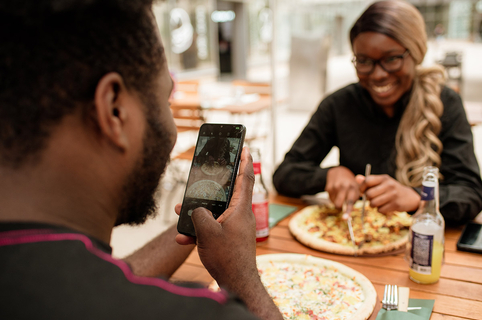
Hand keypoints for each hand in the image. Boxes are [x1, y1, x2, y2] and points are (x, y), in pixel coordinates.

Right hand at [180, 147, 257, 286]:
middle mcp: (240, 216)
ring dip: (198, 213)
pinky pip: (213, 228)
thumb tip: (197, 210)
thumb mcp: (207, 232)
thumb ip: (199, 214)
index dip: (245, 161)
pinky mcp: (229, 238)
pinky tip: (184, 237)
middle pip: (226, 194)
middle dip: (210, 188)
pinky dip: (199, 231)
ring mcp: (235, 227)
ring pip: (215, 212)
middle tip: (202, 179)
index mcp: (240, 209)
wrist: (236, 283)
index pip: (245, 178)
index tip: (246, 147)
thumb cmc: (227, 257)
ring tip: (180, 213)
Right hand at [326, 166, 359, 213]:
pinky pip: (330, 198)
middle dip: (340, 207)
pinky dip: (333, 197)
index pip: (350, 202)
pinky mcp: (328, 187)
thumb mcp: (356, 187)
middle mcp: (344, 187)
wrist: (339, 171)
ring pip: (334, 202)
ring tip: (340, 194)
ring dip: (337, 201)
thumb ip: (355, 198)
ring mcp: (335, 187)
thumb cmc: (350, 182)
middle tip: (342, 206)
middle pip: (338, 204)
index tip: (345, 218)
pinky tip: (336, 191)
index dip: (348, 211)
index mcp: (353, 187)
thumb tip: (348, 211)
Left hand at [356, 174, 419, 213]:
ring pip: (373, 203)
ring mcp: (393, 195)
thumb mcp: (382, 182)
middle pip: (369, 194)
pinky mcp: (396, 204)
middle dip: (368, 198)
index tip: (363, 191)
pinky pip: (380, 210)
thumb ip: (369, 181)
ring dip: (373, 205)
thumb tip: (357, 178)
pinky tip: (386, 206)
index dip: (362, 187)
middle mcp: (389, 185)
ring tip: (378, 203)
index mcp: (384, 178)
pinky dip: (380, 210)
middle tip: (372, 198)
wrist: (409, 197)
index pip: (367, 180)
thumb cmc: (391, 189)